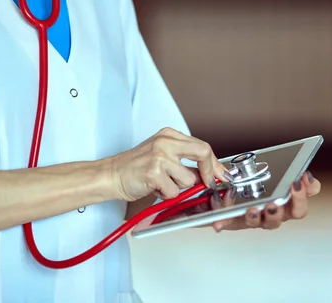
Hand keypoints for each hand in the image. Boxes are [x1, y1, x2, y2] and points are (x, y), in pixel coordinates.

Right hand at [107, 127, 227, 201]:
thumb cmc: (134, 167)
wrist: (111, 175)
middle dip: (209, 171)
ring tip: (162, 184)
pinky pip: (173, 192)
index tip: (221, 175)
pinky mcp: (154, 172)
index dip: (214, 163)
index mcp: (169, 135)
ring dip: (178, 188)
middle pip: (202, 152)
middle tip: (208, 184)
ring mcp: (160, 156)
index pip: (201, 146)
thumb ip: (183, 160)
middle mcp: (165, 142)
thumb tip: (208, 173)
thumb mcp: (161, 155)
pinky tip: (154, 188)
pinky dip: (166, 195)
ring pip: (188, 179)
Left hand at [211, 171, 320, 231]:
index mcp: (286, 206)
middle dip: (278, 211)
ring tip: (251, 210)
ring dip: (256, 217)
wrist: (236, 193)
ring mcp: (256, 219)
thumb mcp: (281, 176)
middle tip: (273, 203)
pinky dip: (225, 223)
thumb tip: (307, 177)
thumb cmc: (263, 186)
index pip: (300, 207)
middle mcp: (273, 214)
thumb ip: (296, 175)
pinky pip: (230, 223)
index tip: (297, 182)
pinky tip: (218, 223)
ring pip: (258, 222)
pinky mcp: (236, 221)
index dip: (301, 197)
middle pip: (279, 218)